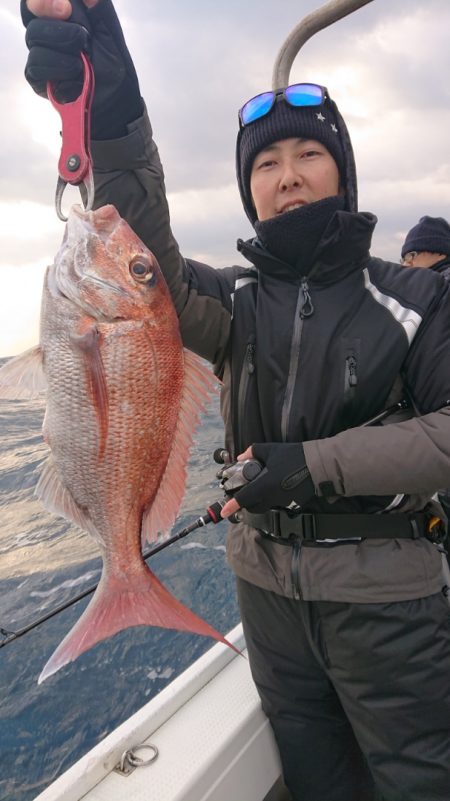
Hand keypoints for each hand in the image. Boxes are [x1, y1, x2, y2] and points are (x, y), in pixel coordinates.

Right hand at [21, 0, 142, 138]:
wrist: (115, 99)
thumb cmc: (112, 63)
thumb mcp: (108, 29)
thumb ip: (96, 7)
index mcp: (59, 17)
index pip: (38, 2)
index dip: (44, 1)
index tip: (65, 8)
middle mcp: (45, 35)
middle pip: (34, 20)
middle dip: (60, 29)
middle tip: (83, 40)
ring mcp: (40, 55)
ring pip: (34, 41)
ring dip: (64, 52)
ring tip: (83, 63)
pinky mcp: (37, 78)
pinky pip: (36, 66)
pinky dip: (58, 69)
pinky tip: (74, 75)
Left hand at [221, 442, 315, 517]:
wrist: (318, 464)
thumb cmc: (294, 455)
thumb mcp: (271, 449)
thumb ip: (253, 452)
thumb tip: (241, 457)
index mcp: (264, 484)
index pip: (244, 498)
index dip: (232, 505)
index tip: (224, 511)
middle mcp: (272, 497)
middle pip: (253, 507)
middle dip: (246, 502)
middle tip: (245, 493)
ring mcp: (283, 502)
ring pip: (265, 506)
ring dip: (260, 501)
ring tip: (262, 487)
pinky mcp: (293, 504)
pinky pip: (278, 504)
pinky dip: (273, 499)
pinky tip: (278, 487)